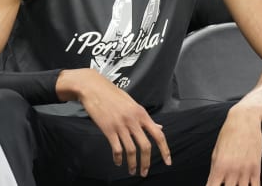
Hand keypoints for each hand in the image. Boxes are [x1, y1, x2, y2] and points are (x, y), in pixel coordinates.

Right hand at [57, 69, 171, 176]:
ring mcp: (121, 125)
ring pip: (131, 150)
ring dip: (132, 164)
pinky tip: (118, 162)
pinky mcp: (108, 129)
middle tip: (144, 172)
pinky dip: (118, 158)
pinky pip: (116, 148)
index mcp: (141, 113)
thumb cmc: (113, 94)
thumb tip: (159, 127)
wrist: (93, 88)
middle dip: (146, 163)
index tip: (168, 162)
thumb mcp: (132, 103)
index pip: (158, 134)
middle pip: (145, 146)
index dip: (165, 150)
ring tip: (132, 170)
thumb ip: (145, 117)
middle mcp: (133, 120)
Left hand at [206, 104, 261, 185]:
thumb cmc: (228, 134)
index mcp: (219, 166)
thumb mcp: (216, 152)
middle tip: (225, 184)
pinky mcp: (256, 168)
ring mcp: (245, 171)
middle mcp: (232, 170)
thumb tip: (212, 183)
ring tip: (236, 184)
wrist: (244, 120)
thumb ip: (214, 170)